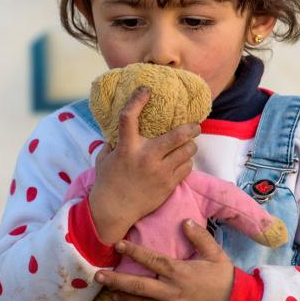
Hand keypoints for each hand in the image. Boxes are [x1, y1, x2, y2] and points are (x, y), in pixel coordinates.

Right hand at [89, 86, 199, 242]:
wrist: (114, 210)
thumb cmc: (108, 182)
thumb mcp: (105, 158)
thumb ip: (114, 142)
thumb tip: (120, 129)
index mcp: (126, 148)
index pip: (129, 117)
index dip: (138, 100)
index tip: (146, 90)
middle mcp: (146, 157)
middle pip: (177, 135)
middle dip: (191, 127)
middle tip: (195, 125)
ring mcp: (160, 171)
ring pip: (187, 151)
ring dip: (190, 145)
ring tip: (188, 144)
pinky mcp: (168, 184)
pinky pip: (187, 167)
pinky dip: (186, 162)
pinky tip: (182, 161)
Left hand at [94, 219, 233, 300]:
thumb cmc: (223, 278)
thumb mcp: (216, 254)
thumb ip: (200, 237)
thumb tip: (186, 221)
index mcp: (180, 272)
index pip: (152, 260)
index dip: (133, 252)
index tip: (117, 245)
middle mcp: (172, 291)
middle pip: (138, 286)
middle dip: (116, 280)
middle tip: (98, 276)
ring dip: (122, 297)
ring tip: (108, 291)